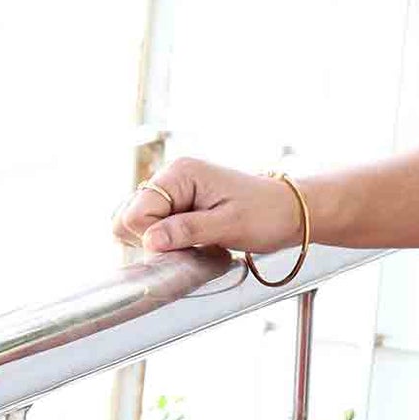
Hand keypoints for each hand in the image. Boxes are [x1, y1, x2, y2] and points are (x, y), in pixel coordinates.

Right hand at [111, 158, 304, 257]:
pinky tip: (193, 241)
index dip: (153, 237)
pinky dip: (169, 240)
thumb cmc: (266, 214)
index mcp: (179, 174)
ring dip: (161, 242)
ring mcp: (173, 192)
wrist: (290, 212)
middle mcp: (170, 178)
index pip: (136, 213)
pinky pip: (154, 227)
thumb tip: (150, 241)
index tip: (183, 245)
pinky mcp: (178, 205)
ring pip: (138, 225)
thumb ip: (187, 231)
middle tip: (190, 244)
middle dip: (152, 239)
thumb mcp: (229, 225)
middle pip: (128, 218)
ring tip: (196, 241)